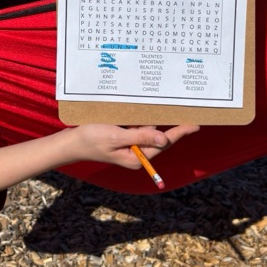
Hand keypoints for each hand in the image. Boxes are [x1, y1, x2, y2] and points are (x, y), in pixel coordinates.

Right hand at [65, 122, 199, 169]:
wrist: (71, 142)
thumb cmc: (91, 139)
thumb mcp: (117, 137)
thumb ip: (141, 137)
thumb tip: (165, 139)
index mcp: (136, 158)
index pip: (164, 144)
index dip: (180, 133)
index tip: (195, 125)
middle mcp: (136, 154)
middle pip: (160, 139)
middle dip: (172, 126)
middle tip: (189, 113)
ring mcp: (130, 147)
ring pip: (150, 132)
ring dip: (157, 121)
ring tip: (171, 107)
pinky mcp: (124, 139)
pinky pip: (139, 129)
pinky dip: (144, 120)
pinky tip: (149, 110)